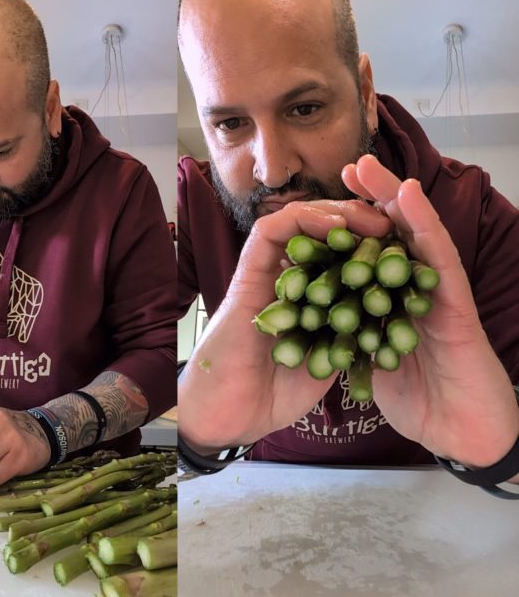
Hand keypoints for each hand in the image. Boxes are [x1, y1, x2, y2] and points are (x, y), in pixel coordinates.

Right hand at [179, 198, 392, 450]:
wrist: (228, 417)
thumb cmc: (272, 398)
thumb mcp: (327, 361)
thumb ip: (347, 333)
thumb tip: (381, 317)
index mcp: (305, 300)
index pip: (337, 255)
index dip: (369, 245)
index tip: (402, 250)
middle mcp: (284, 281)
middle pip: (320, 233)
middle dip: (359, 221)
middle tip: (392, 225)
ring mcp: (263, 276)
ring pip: (297, 222)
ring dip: (335, 212)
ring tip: (371, 220)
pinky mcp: (246, 276)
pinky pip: (270, 232)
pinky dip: (303, 220)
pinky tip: (336, 227)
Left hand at [341, 155, 517, 467]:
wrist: (459, 433)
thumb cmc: (420, 399)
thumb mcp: (368, 359)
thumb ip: (348, 333)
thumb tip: (315, 322)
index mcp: (392, 300)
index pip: (368, 256)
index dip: (348, 228)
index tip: (322, 202)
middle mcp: (415, 290)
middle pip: (390, 236)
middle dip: (370, 200)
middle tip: (349, 165)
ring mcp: (437, 292)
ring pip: (412, 235)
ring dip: (392, 197)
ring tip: (369, 166)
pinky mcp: (455, 303)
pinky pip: (435, 256)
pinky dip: (420, 224)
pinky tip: (406, 196)